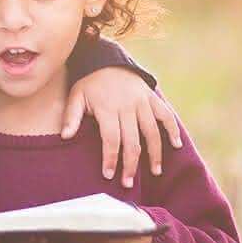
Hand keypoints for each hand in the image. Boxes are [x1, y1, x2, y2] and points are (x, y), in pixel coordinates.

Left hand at [62, 72, 180, 187]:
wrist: (107, 59)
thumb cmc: (89, 83)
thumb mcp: (76, 95)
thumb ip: (71, 116)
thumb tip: (65, 137)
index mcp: (107, 108)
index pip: (111, 139)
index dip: (111, 159)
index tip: (109, 175)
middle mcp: (127, 106)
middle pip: (132, 140)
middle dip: (130, 164)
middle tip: (128, 183)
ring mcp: (141, 102)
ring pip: (152, 131)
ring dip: (155, 153)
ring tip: (155, 171)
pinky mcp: (152, 97)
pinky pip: (166, 114)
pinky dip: (172, 129)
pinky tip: (176, 145)